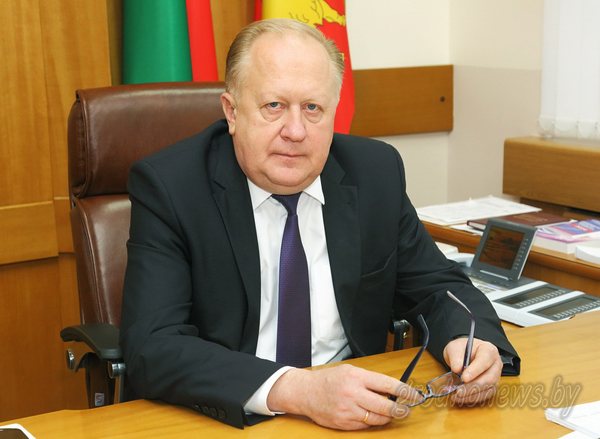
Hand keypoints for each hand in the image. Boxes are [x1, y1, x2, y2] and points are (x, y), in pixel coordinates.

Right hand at [266, 364, 419, 429]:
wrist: (306, 392)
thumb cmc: (329, 380)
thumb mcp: (350, 371)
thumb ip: (370, 380)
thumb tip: (392, 390)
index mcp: (357, 376)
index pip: (388, 385)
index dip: (405, 391)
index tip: (415, 395)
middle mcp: (353, 393)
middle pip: (386, 406)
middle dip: (401, 409)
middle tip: (407, 410)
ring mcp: (348, 410)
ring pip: (378, 418)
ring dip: (388, 417)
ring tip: (391, 413)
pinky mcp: (344, 423)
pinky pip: (365, 426)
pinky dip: (372, 422)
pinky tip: (373, 416)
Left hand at [443, 338, 502, 404]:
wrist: (462, 354)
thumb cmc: (461, 349)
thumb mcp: (454, 348)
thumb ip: (455, 358)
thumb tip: (457, 370)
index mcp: (488, 350)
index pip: (485, 361)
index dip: (475, 370)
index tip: (464, 377)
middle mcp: (495, 364)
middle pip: (489, 378)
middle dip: (473, 387)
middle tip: (459, 391)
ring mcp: (495, 376)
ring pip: (488, 389)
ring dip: (473, 396)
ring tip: (457, 397)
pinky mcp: (491, 386)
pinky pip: (485, 395)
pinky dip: (473, 399)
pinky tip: (461, 399)